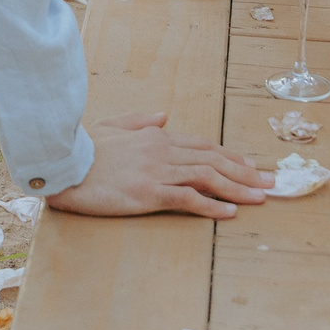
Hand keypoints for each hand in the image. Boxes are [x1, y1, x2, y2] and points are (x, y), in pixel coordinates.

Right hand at [45, 112, 272, 218]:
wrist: (60, 162)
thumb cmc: (81, 148)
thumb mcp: (112, 127)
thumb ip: (139, 121)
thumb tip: (164, 117)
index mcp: (154, 136)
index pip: (202, 146)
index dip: (230, 156)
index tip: (251, 165)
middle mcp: (161, 150)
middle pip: (213, 160)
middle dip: (245, 172)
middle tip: (270, 182)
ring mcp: (156, 171)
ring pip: (208, 177)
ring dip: (238, 188)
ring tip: (260, 198)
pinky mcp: (147, 192)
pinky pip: (187, 198)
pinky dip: (212, 205)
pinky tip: (230, 212)